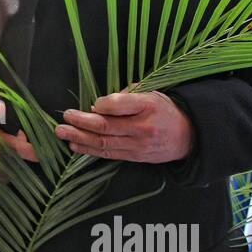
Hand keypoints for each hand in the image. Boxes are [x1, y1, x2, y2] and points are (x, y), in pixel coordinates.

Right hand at [0, 92, 38, 164]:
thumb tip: (0, 110)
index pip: (10, 146)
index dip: (28, 150)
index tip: (41, 152)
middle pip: (11, 161)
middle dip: (22, 153)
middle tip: (20, 139)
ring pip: (7, 171)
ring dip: (14, 162)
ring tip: (9, 147)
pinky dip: (6, 171)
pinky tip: (4, 159)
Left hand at [56, 91, 193, 163]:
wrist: (188, 135)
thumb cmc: (164, 109)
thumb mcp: (151, 93)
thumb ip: (126, 96)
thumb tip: (99, 104)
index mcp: (148, 105)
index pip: (120, 104)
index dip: (102, 104)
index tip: (92, 103)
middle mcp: (143, 127)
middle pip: (107, 127)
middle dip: (81, 123)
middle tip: (65, 118)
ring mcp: (139, 146)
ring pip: (104, 143)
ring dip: (80, 138)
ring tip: (62, 132)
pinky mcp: (135, 158)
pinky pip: (109, 154)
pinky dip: (90, 150)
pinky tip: (75, 145)